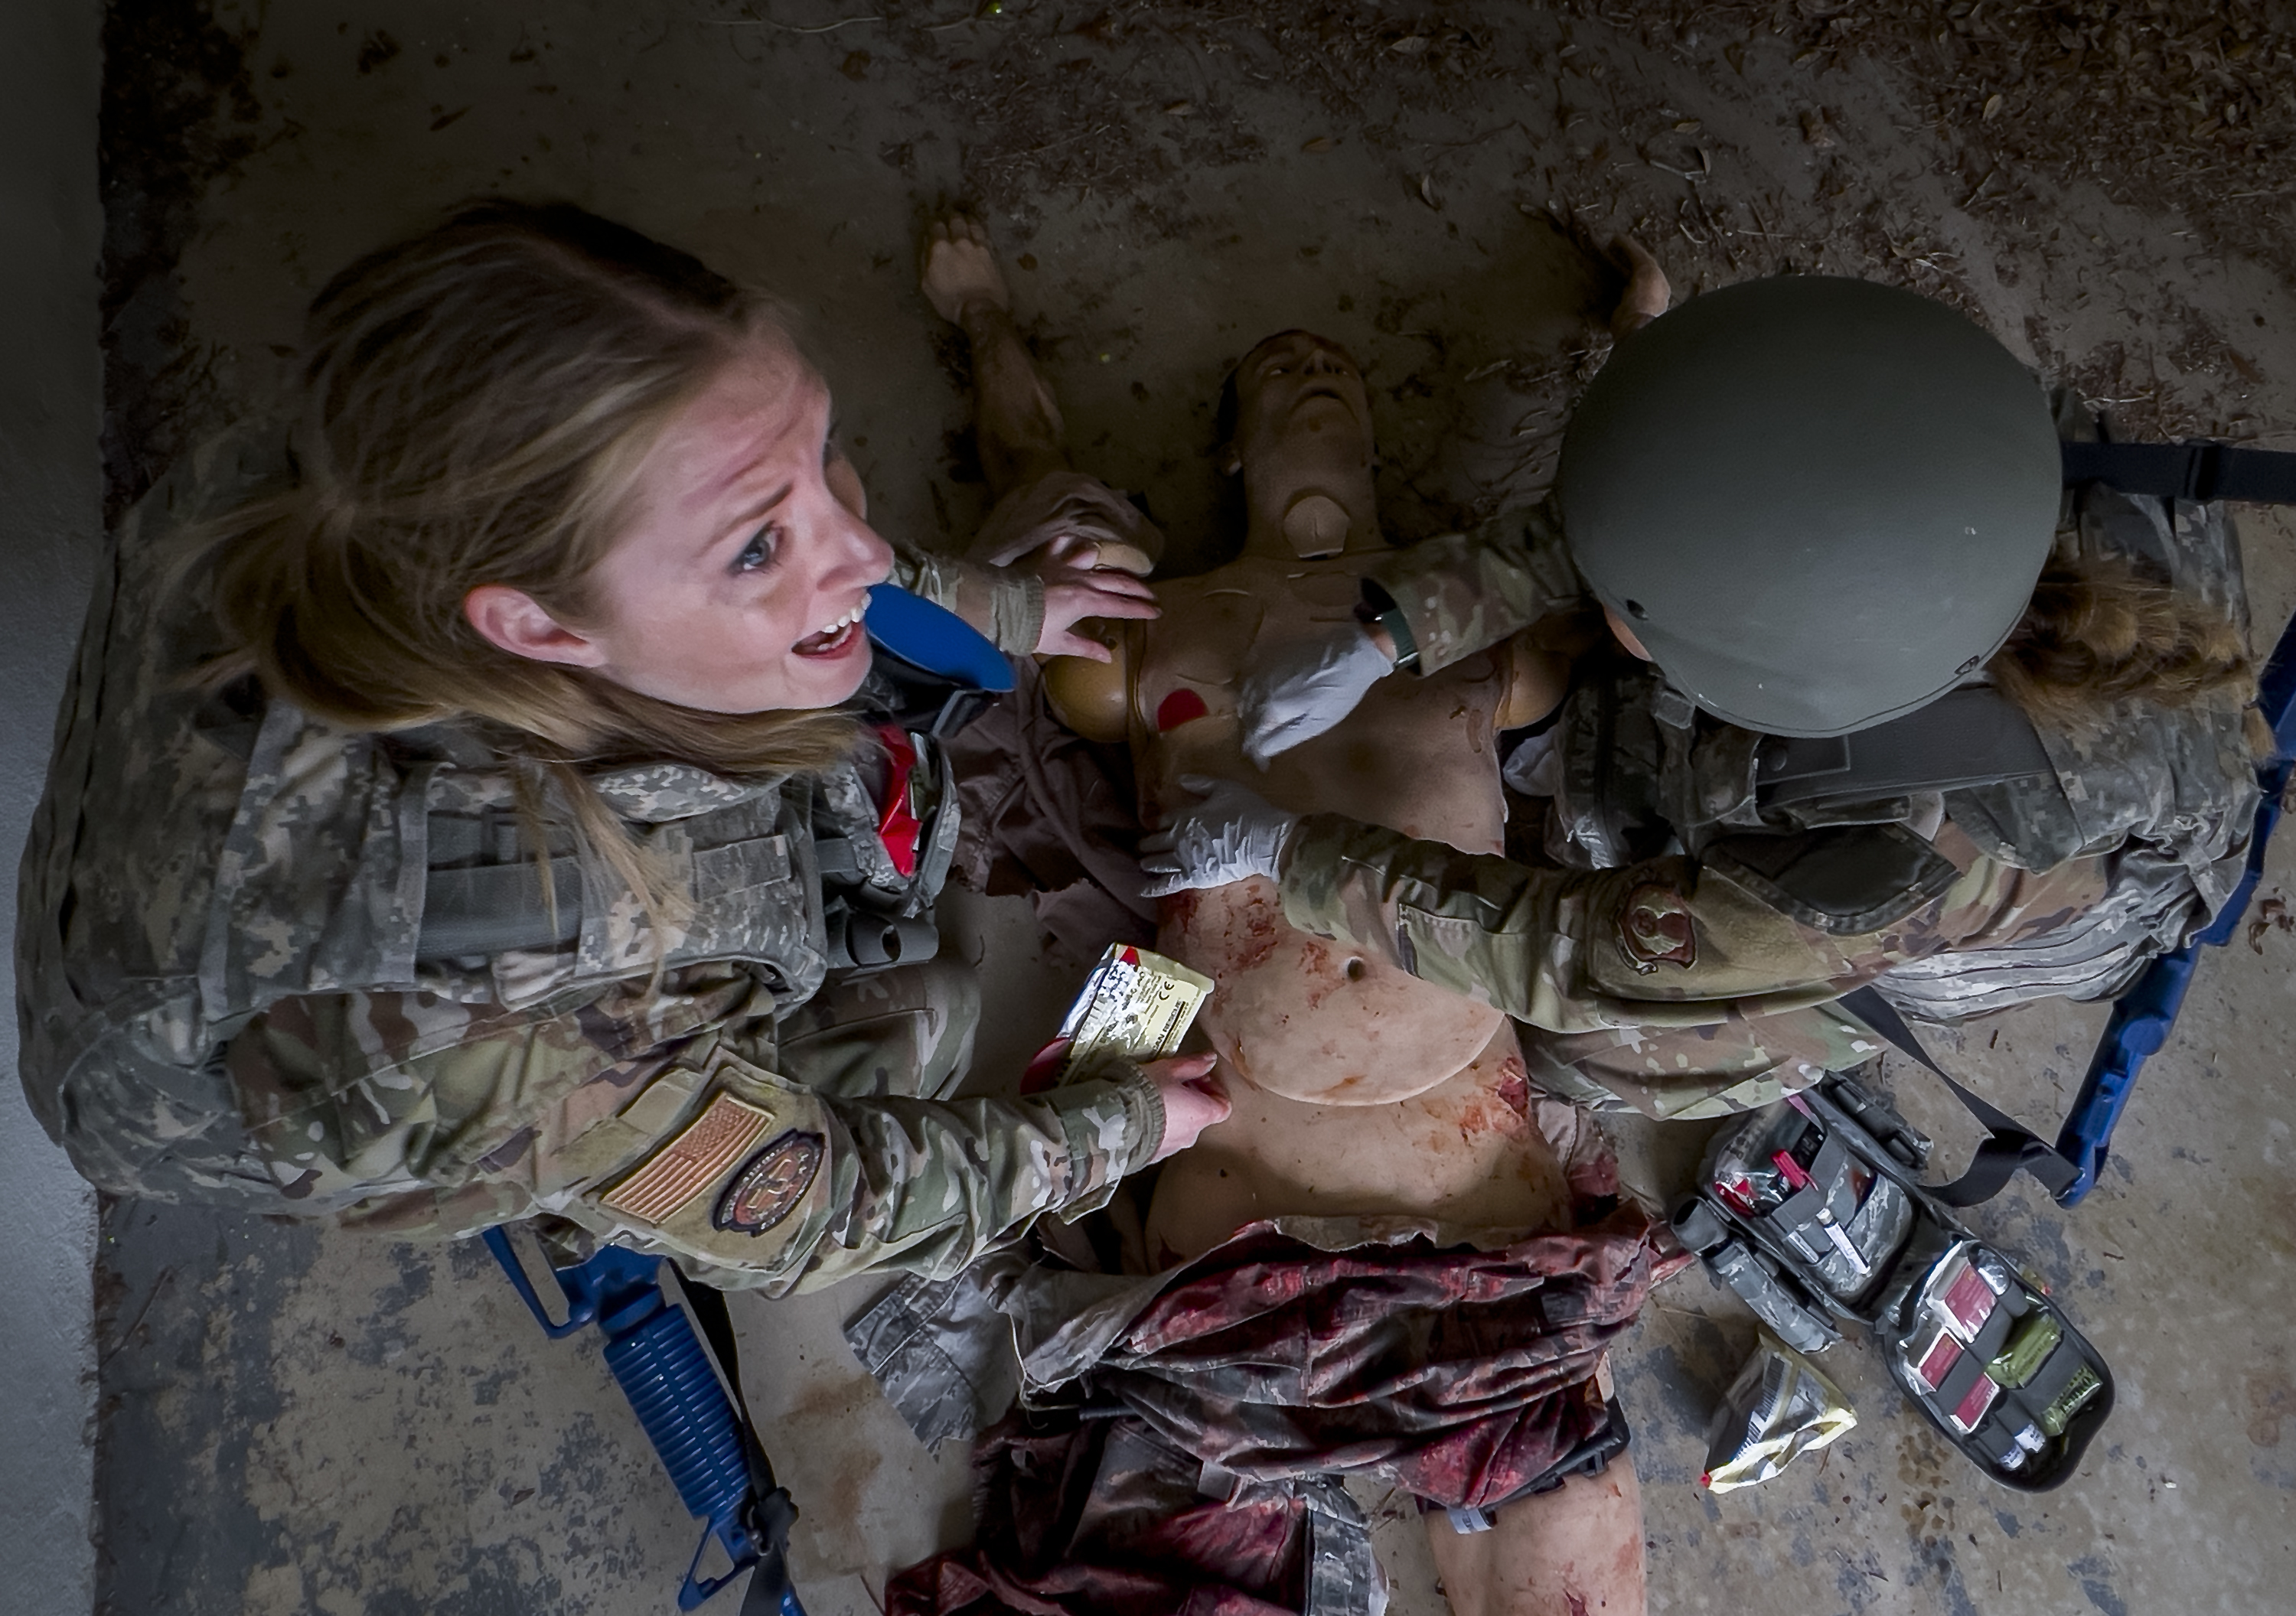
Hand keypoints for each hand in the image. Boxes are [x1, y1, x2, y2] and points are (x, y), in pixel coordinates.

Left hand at [1028, 536, 1160, 659]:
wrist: (1002, 606)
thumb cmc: (1030, 629)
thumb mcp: (1059, 643)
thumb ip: (1085, 647)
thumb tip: (1108, 656)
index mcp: (1087, 602)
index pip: (1121, 606)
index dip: (1141, 609)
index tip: (1157, 611)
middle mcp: (1081, 580)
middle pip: (1116, 582)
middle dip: (1138, 589)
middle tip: (1152, 594)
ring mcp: (1065, 565)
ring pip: (1094, 557)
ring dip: (1106, 563)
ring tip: (1114, 569)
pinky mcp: (1048, 558)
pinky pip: (1063, 543)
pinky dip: (1071, 544)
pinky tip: (1075, 546)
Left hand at [1139, 774, 1299, 897]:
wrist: (1262, 840)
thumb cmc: (1246, 811)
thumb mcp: (1224, 788)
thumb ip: (1200, 784)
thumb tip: (1180, 780)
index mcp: (1184, 816)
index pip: (1163, 820)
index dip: (1159, 823)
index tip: (1157, 826)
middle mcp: (1177, 838)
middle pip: (1154, 841)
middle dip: (1147, 843)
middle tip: (1144, 846)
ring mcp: (1182, 860)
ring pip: (1156, 862)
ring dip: (1147, 862)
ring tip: (1143, 863)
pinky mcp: (1191, 878)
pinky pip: (1166, 885)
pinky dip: (1151, 887)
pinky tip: (1141, 889)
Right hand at [1142, 1051, 1228, 1161]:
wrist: (1115, 1122)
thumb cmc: (1147, 1091)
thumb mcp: (1169, 1070)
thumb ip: (1193, 1065)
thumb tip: (1211, 1059)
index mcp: (1202, 1114)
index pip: (1223, 1106)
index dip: (1214, 1090)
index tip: (1197, 1077)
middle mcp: (1192, 1135)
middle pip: (1201, 1116)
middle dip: (1191, 1099)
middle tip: (1173, 1083)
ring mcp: (1173, 1148)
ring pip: (1181, 1128)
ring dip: (1174, 1114)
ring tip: (1153, 1098)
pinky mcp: (1153, 1156)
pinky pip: (1162, 1139)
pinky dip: (1158, 1128)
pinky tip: (1141, 1115)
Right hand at [1237, 620, 1395, 766]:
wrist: (1349, 652)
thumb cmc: (1338, 693)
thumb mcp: (1315, 723)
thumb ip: (1284, 738)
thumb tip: (1260, 752)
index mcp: (1271, 709)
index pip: (1251, 737)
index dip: (1255, 752)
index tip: (1262, 762)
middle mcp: (1258, 690)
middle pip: (1246, 718)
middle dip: (1252, 732)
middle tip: (1263, 743)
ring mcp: (1260, 670)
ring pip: (1244, 698)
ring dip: (1250, 712)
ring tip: (1263, 723)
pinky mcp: (1265, 656)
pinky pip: (1248, 679)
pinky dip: (1251, 692)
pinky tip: (1263, 697)